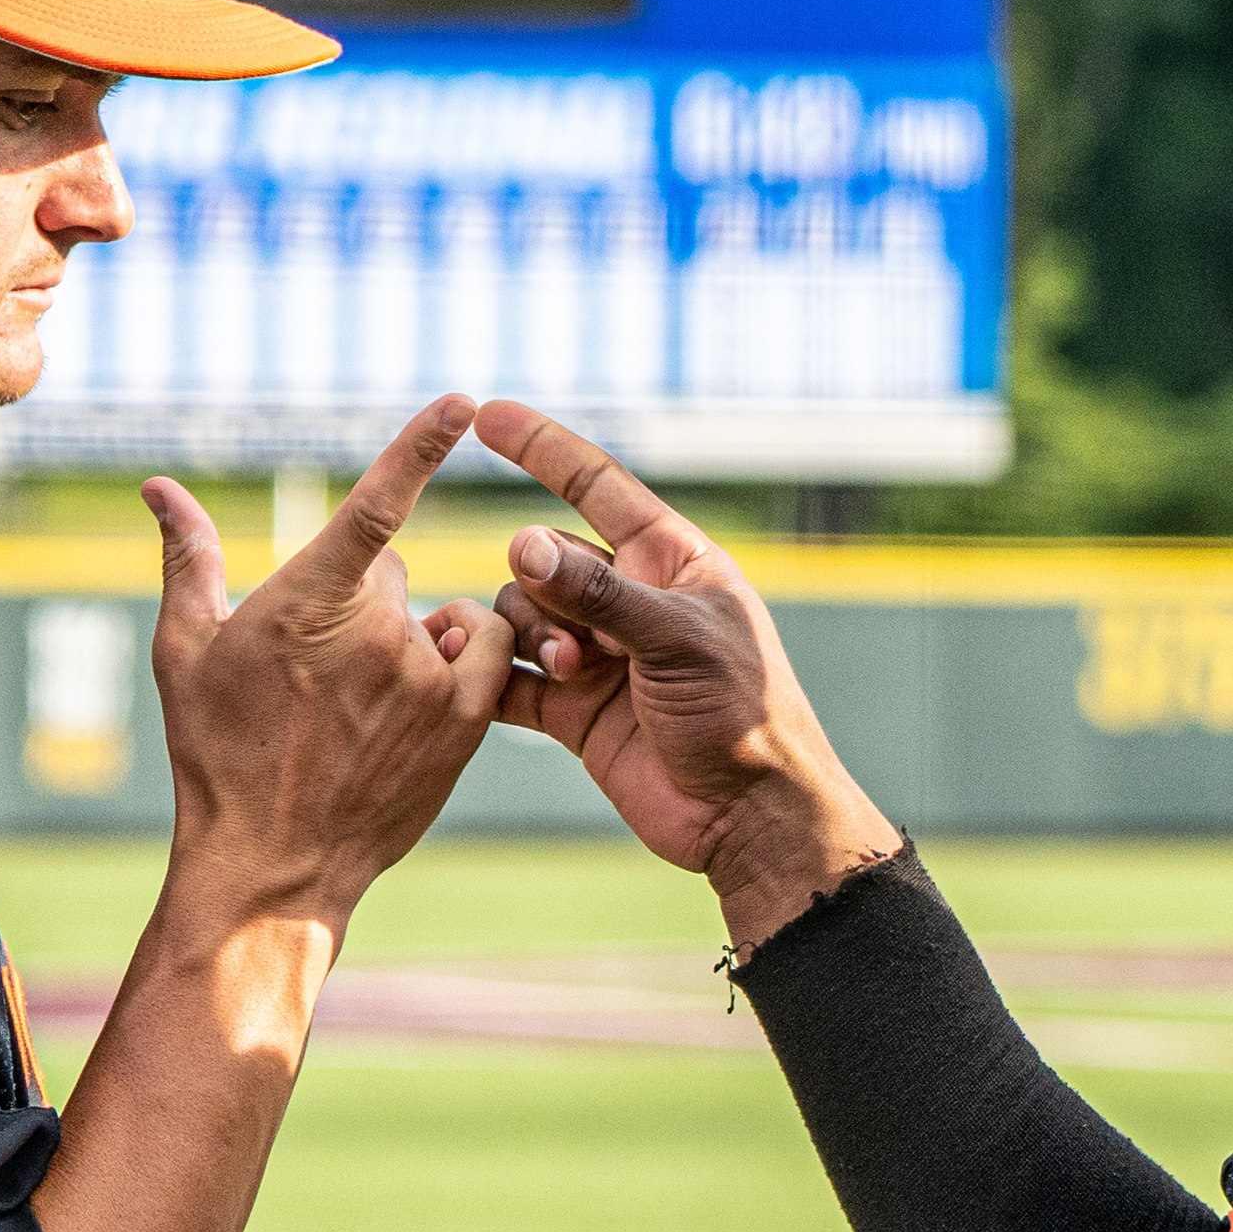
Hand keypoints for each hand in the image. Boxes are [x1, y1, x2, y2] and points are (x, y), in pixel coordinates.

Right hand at [145, 396, 513, 925]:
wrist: (271, 864)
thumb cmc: (214, 755)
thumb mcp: (186, 652)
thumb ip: (186, 558)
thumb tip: (158, 487)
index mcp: (307, 603)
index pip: (376, 505)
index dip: (419, 446)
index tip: (462, 401)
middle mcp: (376, 634)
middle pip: (390, 571)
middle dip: (363, 599)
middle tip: (320, 665)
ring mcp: (427, 679)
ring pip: (437, 614)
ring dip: (413, 634)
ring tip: (365, 692)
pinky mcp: (466, 721)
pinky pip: (482, 649)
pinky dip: (457, 659)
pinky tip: (414, 696)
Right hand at [472, 400, 896, 950]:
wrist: (748, 816)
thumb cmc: (742, 714)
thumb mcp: (677, 640)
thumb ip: (597, 593)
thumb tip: (522, 542)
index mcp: (671, 561)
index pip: (596, 486)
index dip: (542, 449)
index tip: (486, 414)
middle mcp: (631, 600)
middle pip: (549, 557)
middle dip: (545, 586)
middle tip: (581, 643)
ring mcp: (600, 654)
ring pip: (523, 613)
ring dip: (530, 636)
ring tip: (571, 672)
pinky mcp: (575, 709)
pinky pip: (514, 677)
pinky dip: (496, 678)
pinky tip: (484, 682)